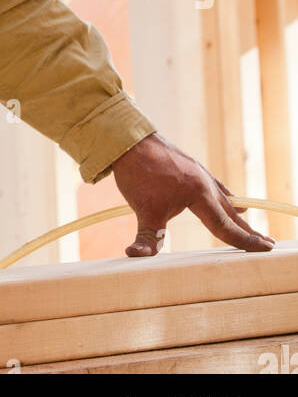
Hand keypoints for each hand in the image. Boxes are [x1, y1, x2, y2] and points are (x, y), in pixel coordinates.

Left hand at [110, 132, 275, 256]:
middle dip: (248, 231)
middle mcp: (204, 183)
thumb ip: (146, 239)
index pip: (226, 226)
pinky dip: (225, 196)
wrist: (129, 141)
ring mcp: (199, 173)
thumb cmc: (137, 174)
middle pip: (230, 213)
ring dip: (237, 214)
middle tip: (268, 244)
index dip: (245, 241)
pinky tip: (233, 200)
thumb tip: (135, 256)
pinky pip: (214, 186)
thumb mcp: (143, 211)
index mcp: (199, 195)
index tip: (265, 249)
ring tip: (251, 225)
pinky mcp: (190, 167)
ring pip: (223, 199)